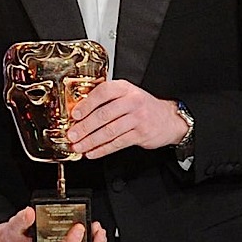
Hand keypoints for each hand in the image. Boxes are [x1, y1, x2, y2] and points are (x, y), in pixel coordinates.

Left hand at [66, 79, 186, 158]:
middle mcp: (132, 101)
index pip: (103, 92)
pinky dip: (103, 149)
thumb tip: (80, 113)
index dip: (87, 104)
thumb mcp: (127, 95)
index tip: (75, 114)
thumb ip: (107, 100)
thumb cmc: (143, 106)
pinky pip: (118, 143)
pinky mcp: (141, 134)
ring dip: (91, 141)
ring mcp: (138, 118)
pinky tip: (92, 152)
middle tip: (72, 135)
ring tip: (79, 146)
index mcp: (125, 88)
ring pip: (109, 131)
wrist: (169, 118)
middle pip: (104, 114)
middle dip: (85, 127)